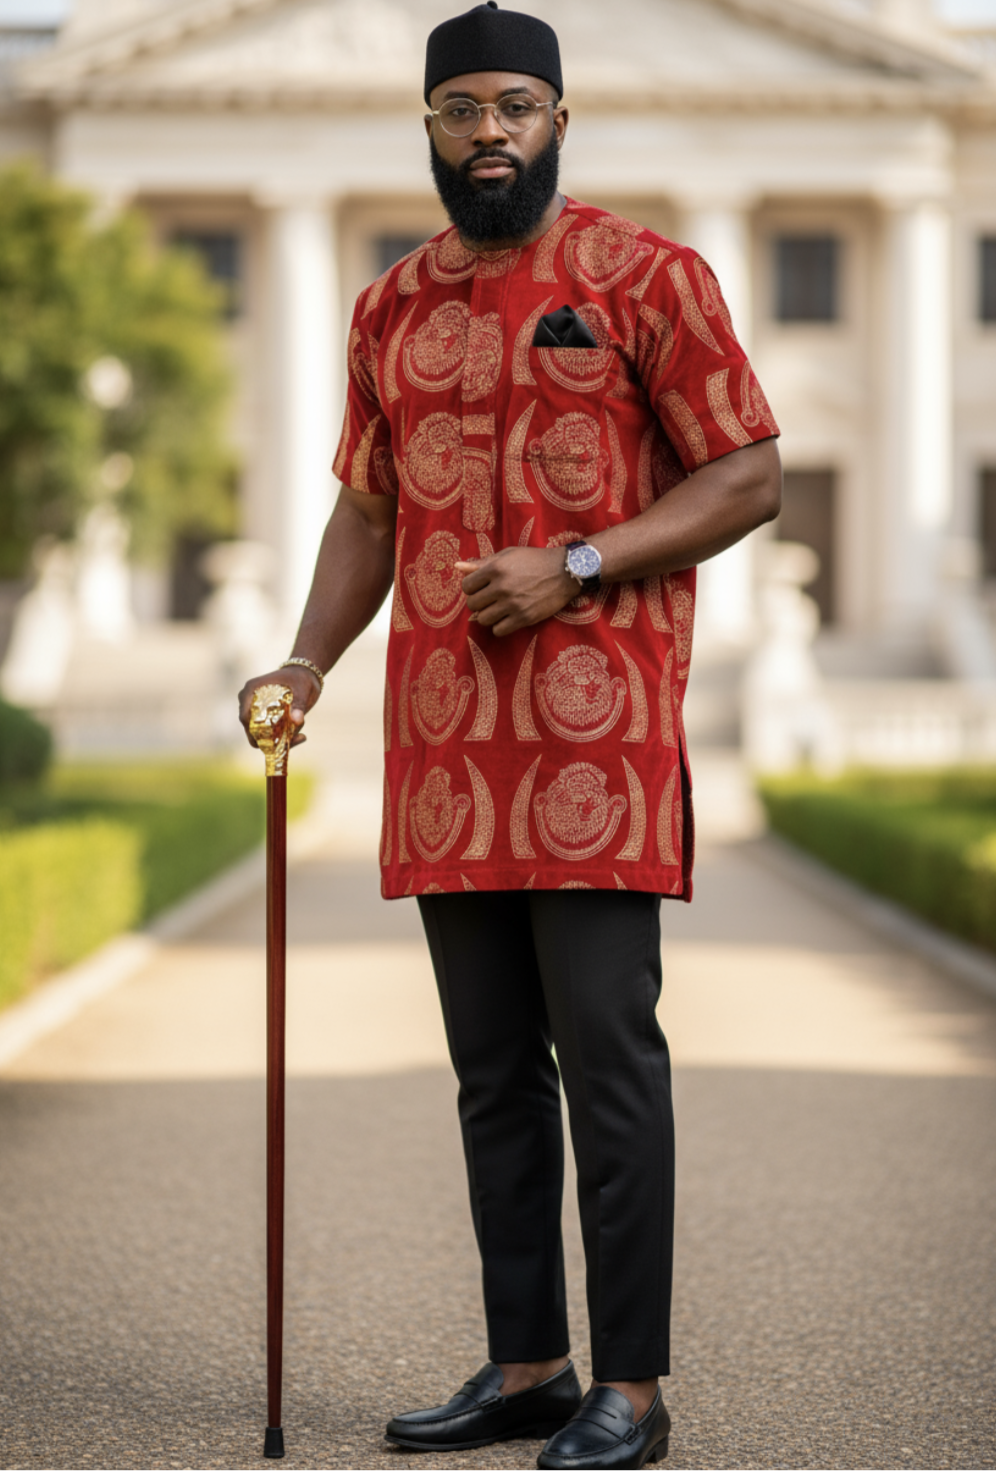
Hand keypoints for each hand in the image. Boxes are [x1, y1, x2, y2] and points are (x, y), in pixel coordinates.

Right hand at [238, 666, 320, 748]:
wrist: (304, 675)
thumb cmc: (301, 679)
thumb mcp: (303, 690)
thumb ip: (300, 705)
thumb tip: (297, 720)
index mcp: (250, 691)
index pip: (245, 717)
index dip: (256, 732)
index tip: (277, 739)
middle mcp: (248, 702)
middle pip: (251, 730)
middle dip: (272, 740)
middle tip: (297, 738)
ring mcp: (255, 711)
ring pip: (260, 735)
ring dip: (280, 741)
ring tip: (301, 736)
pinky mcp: (264, 718)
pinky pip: (268, 735)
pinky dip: (282, 739)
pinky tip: (301, 736)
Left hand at [456, 547, 577, 636]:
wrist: (565, 572)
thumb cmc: (534, 560)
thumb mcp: (508, 555)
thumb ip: (483, 562)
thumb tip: (457, 566)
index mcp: (496, 568)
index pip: (467, 586)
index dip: (472, 587)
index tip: (482, 587)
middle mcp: (502, 587)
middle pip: (473, 604)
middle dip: (478, 602)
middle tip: (490, 599)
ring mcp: (513, 604)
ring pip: (483, 619)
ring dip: (488, 615)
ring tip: (498, 608)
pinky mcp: (524, 618)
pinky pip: (498, 630)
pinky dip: (500, 626)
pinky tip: (507, 618)